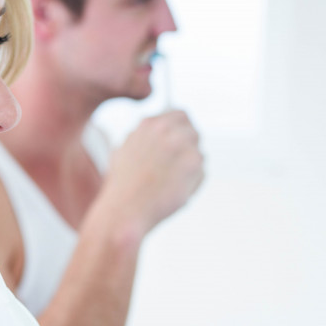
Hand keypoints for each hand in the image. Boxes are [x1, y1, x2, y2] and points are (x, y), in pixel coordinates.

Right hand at [100, 110, 203, 236]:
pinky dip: (192, 184)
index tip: (179, 145)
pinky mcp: (194, 162)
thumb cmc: (123, 187)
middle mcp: (166, 128)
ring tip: (168, 185)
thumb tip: (166, 132)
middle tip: (176, 170)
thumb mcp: (125, 151)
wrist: (125, 210)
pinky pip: (202, 172)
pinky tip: (174, 192)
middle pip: (193, 132)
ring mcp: (182, 143)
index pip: (180, 115)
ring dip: (189, 169)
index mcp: (149, 124)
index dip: (181, 131)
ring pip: (198, 153)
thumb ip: (147, 138)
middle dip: (188, 149)